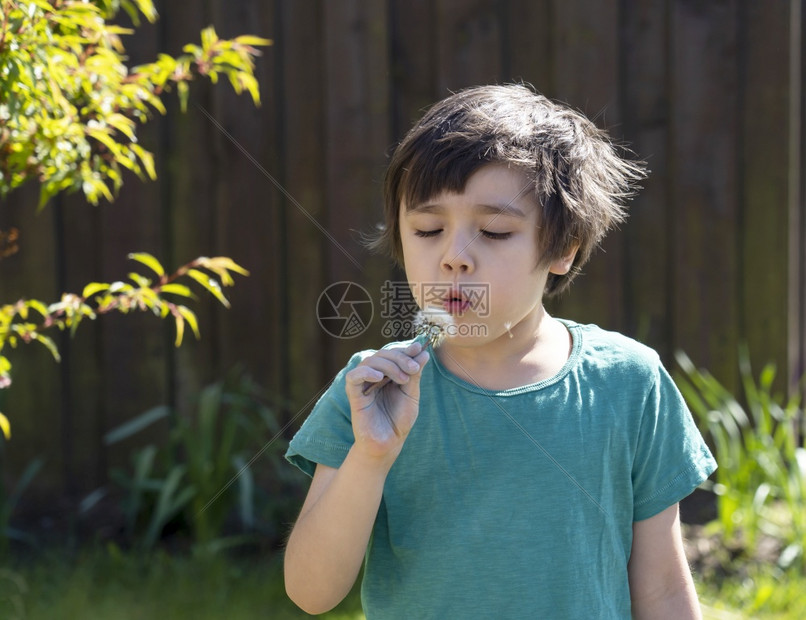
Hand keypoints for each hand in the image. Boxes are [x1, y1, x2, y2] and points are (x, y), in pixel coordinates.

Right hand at [344, 340, 429, 463]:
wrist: (390, 443)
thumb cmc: (399, 420)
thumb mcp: (411, 394)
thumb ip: (414, 374)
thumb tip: (423, 353)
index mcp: (387, 374)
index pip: (393, 354)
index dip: (405, 349)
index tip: (419, 348)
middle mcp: (374, 376)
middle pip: (382, 354)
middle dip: (400, 357)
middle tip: (413, 368)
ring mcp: (363, 385)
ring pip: (369, 361)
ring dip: (388, 365)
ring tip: (403, 379)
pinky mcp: (354, 395)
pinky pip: (353, 377)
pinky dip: (365, 372)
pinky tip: (379, 377)